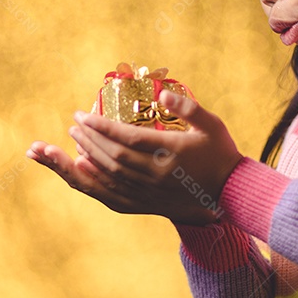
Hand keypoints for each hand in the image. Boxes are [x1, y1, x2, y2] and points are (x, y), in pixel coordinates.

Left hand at [26, 90, 244, 225]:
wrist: (229, 193)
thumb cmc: (219, 153)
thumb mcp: (212, 124)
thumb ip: (188, 107)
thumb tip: (164, 93)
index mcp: (170, 153)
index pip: (126, 138)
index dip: (100, 127)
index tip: (81, 115)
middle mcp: (155, 175)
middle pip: (111, 157)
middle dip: (88, 139)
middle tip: (74, 124)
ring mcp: (148, 193)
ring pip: (108, 177)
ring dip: (83, 160)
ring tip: (69, 142)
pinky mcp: (144, 205)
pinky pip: (110, 196)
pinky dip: (91, 183)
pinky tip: (77, 170)